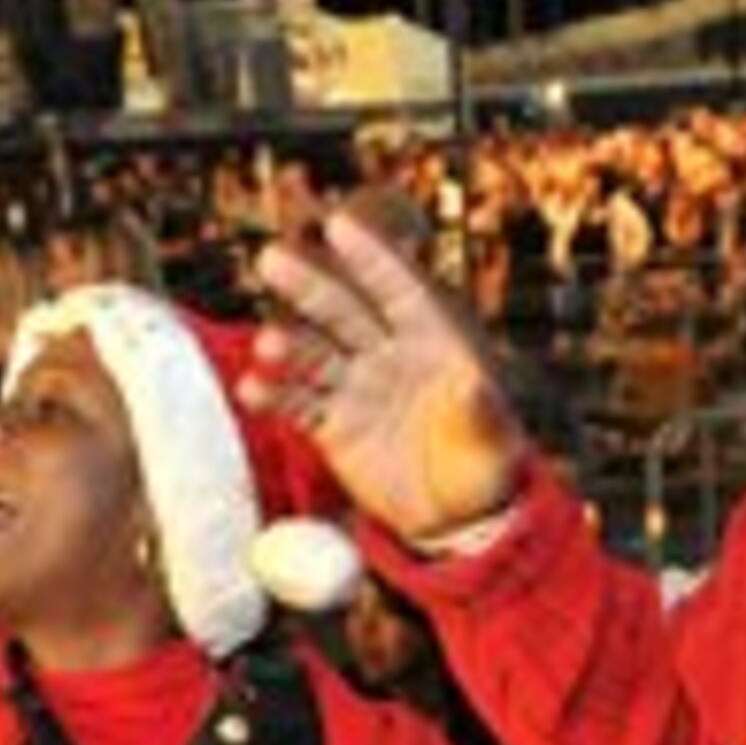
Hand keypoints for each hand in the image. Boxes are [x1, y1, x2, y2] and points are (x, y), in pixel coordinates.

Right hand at [246, 210, 533, 541]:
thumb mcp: (493, 444)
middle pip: (342, 311)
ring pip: (313, 355)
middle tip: (269, 260)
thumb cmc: (486, 470)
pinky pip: (299, 405)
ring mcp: (356, 389)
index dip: (370, 258)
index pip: (396, 289)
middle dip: (308, 286)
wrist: (458, 519)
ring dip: (288, 346)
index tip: (337, 225)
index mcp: (432, 342)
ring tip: (268, 346)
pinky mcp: (334, 428)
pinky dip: (275, 396)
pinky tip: (252, 389)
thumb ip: (480, 412)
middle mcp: (387, 356)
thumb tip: (473, 384)